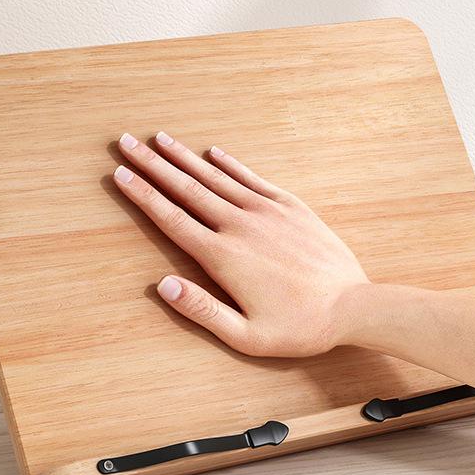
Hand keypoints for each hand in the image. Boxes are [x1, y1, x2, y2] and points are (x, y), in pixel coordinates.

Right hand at [113, 131, 369, 356]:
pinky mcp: (291, 207)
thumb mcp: (246, 336)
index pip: (172, 219)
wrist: (353, 306)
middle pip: (187, 189)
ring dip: (185, 158)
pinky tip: (213, 152)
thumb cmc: (299, 327)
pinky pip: (253, 178)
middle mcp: (241, 226)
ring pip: (216, 178)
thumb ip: (202, 311)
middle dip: (153, 165)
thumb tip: (163, 286)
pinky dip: (231, 164)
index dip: (143, 195)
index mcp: (224, 257)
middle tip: (127, 143)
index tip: (120, 174)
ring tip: (161, 139)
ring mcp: (267, 212)